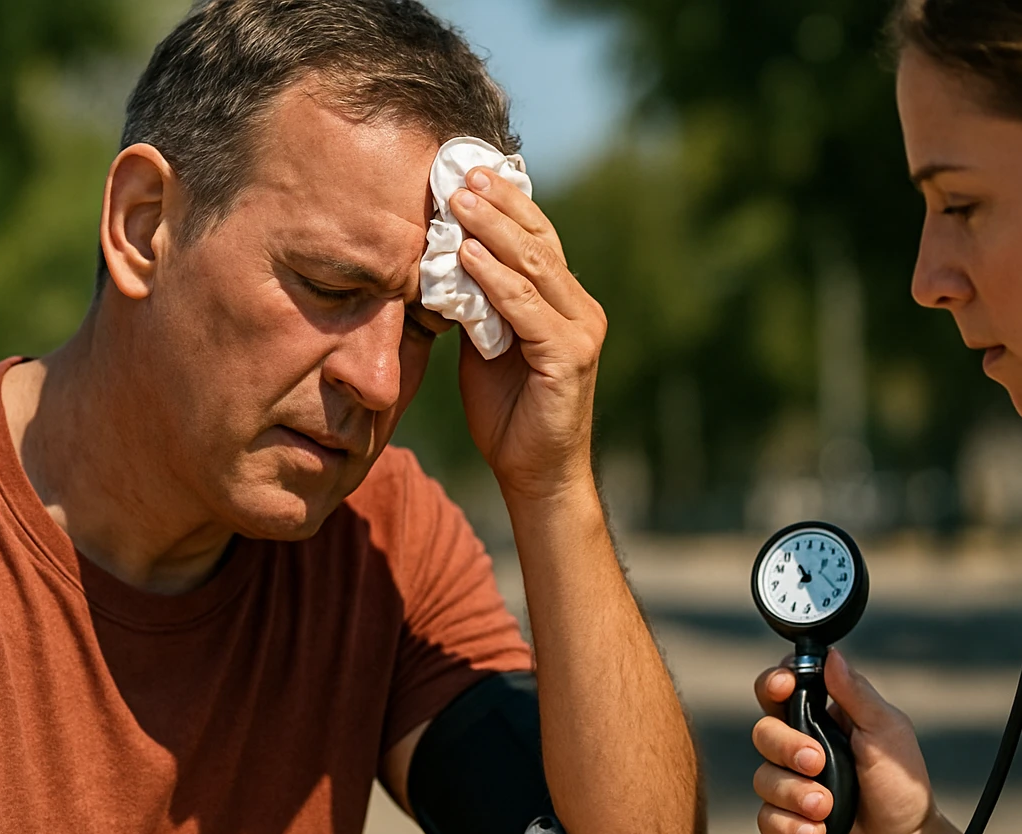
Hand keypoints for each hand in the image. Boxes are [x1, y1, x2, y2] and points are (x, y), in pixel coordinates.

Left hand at [447, 167, 607, 503]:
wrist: (535, 473)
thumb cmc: (508, 412)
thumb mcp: (485, 344)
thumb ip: (476, 303)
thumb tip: (441, 259)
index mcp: (564, 302)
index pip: (536, 237)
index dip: (503, 202)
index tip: (463, 171)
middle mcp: (581, 308)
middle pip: (537, 240)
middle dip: (496, 202)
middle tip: (458, 171)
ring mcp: (580, 331)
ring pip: (533, 265)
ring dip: (490, 228)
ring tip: (455, 200)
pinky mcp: (570, 356)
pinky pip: (526, 308)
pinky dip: (494, 279)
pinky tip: (464, 254)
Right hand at [752, 650, 937, 833]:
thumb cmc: (902, 789)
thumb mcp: (887, 733)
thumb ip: (856, 694)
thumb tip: (832, 654)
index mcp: (824, 719)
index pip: (781, 690)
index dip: (773, 683)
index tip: (784, 685)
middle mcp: (800, 750)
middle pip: (764, 731)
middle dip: (787, 747)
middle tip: (818, 762)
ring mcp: (791, 788)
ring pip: (763, 778)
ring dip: (796, 794)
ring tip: (827, 808)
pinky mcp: (785, 825)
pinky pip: (766, 819)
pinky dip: (794, 828)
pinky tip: (820, 833)